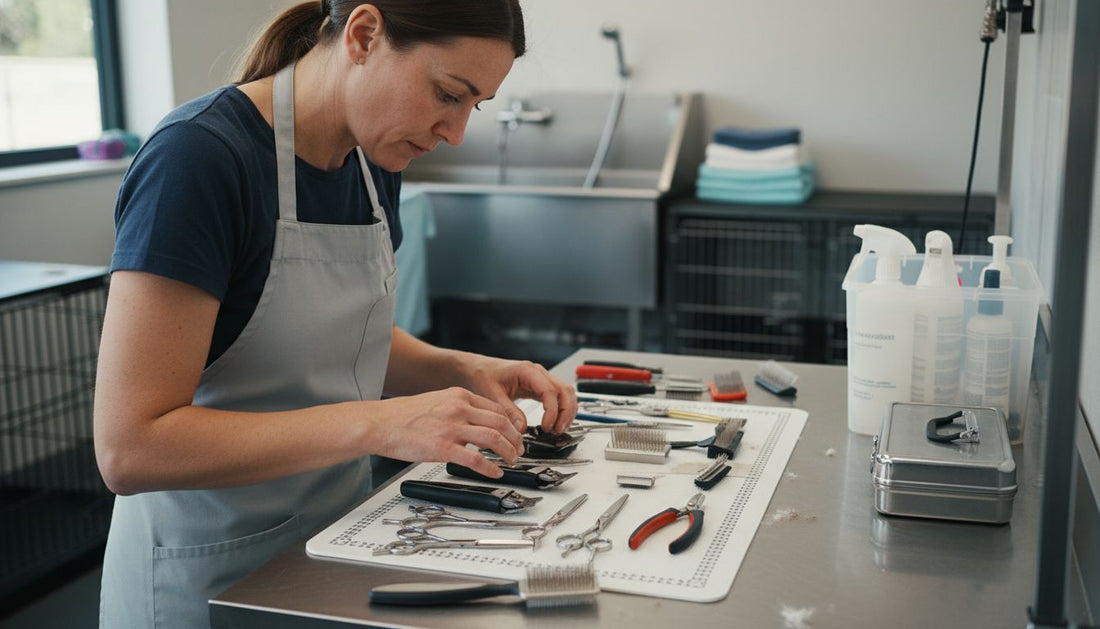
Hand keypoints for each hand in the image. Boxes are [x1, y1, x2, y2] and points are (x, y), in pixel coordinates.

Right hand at [372, 387, 523, 477]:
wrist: (379, 423)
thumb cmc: (402, 415)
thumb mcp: (436, 401)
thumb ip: (458, 408)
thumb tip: (476, 421)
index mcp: (459, 395)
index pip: (497, 409)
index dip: (511, 424)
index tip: (515, 434)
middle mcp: (459, 408)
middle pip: (502, 422)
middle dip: (516, 439)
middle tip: (519, 450)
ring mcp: (452, 428)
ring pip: (495, 438)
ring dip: (509, 452)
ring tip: (512, 461)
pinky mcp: (443, 448)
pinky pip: (476, 459)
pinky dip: (491, 468)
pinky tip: (495, 473)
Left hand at [458, 356, 576, 433]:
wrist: (478, 369)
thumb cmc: (483, 376)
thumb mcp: (492, 394)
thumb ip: (508, 411)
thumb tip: (522, 428)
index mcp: (528, 371)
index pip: (550, 391)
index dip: (552, 411)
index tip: (546, 427)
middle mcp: (539, 373)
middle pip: (565, 390)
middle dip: (565, 413)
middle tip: (557, 431)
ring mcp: (542, 379)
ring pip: (566, 393)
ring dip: (567, 412)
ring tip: (558, 429)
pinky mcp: (540, 386)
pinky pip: (559, 397)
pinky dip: (562, 410)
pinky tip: (555, 423)